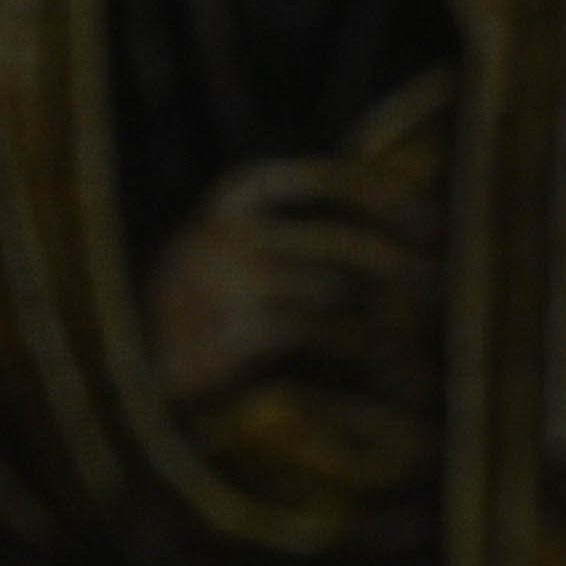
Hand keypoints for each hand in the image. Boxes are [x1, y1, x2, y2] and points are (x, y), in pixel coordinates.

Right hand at [145, 145, 439, 407]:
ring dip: (383, 316)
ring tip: (420, 336)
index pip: (317, 182)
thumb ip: (290, 236)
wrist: (124, 383)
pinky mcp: (221, 340)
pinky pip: (309, 339)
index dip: (379, 197)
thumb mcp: (229, 257)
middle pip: (333, 240)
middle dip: (396, 260)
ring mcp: (218, 288)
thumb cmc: (195, 317)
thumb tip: (392, 228)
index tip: (429, 219)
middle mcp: (219, 236)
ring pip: (328, 294)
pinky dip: (353, 352)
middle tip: (441, 280)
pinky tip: (386, 371)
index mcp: (226, 203)